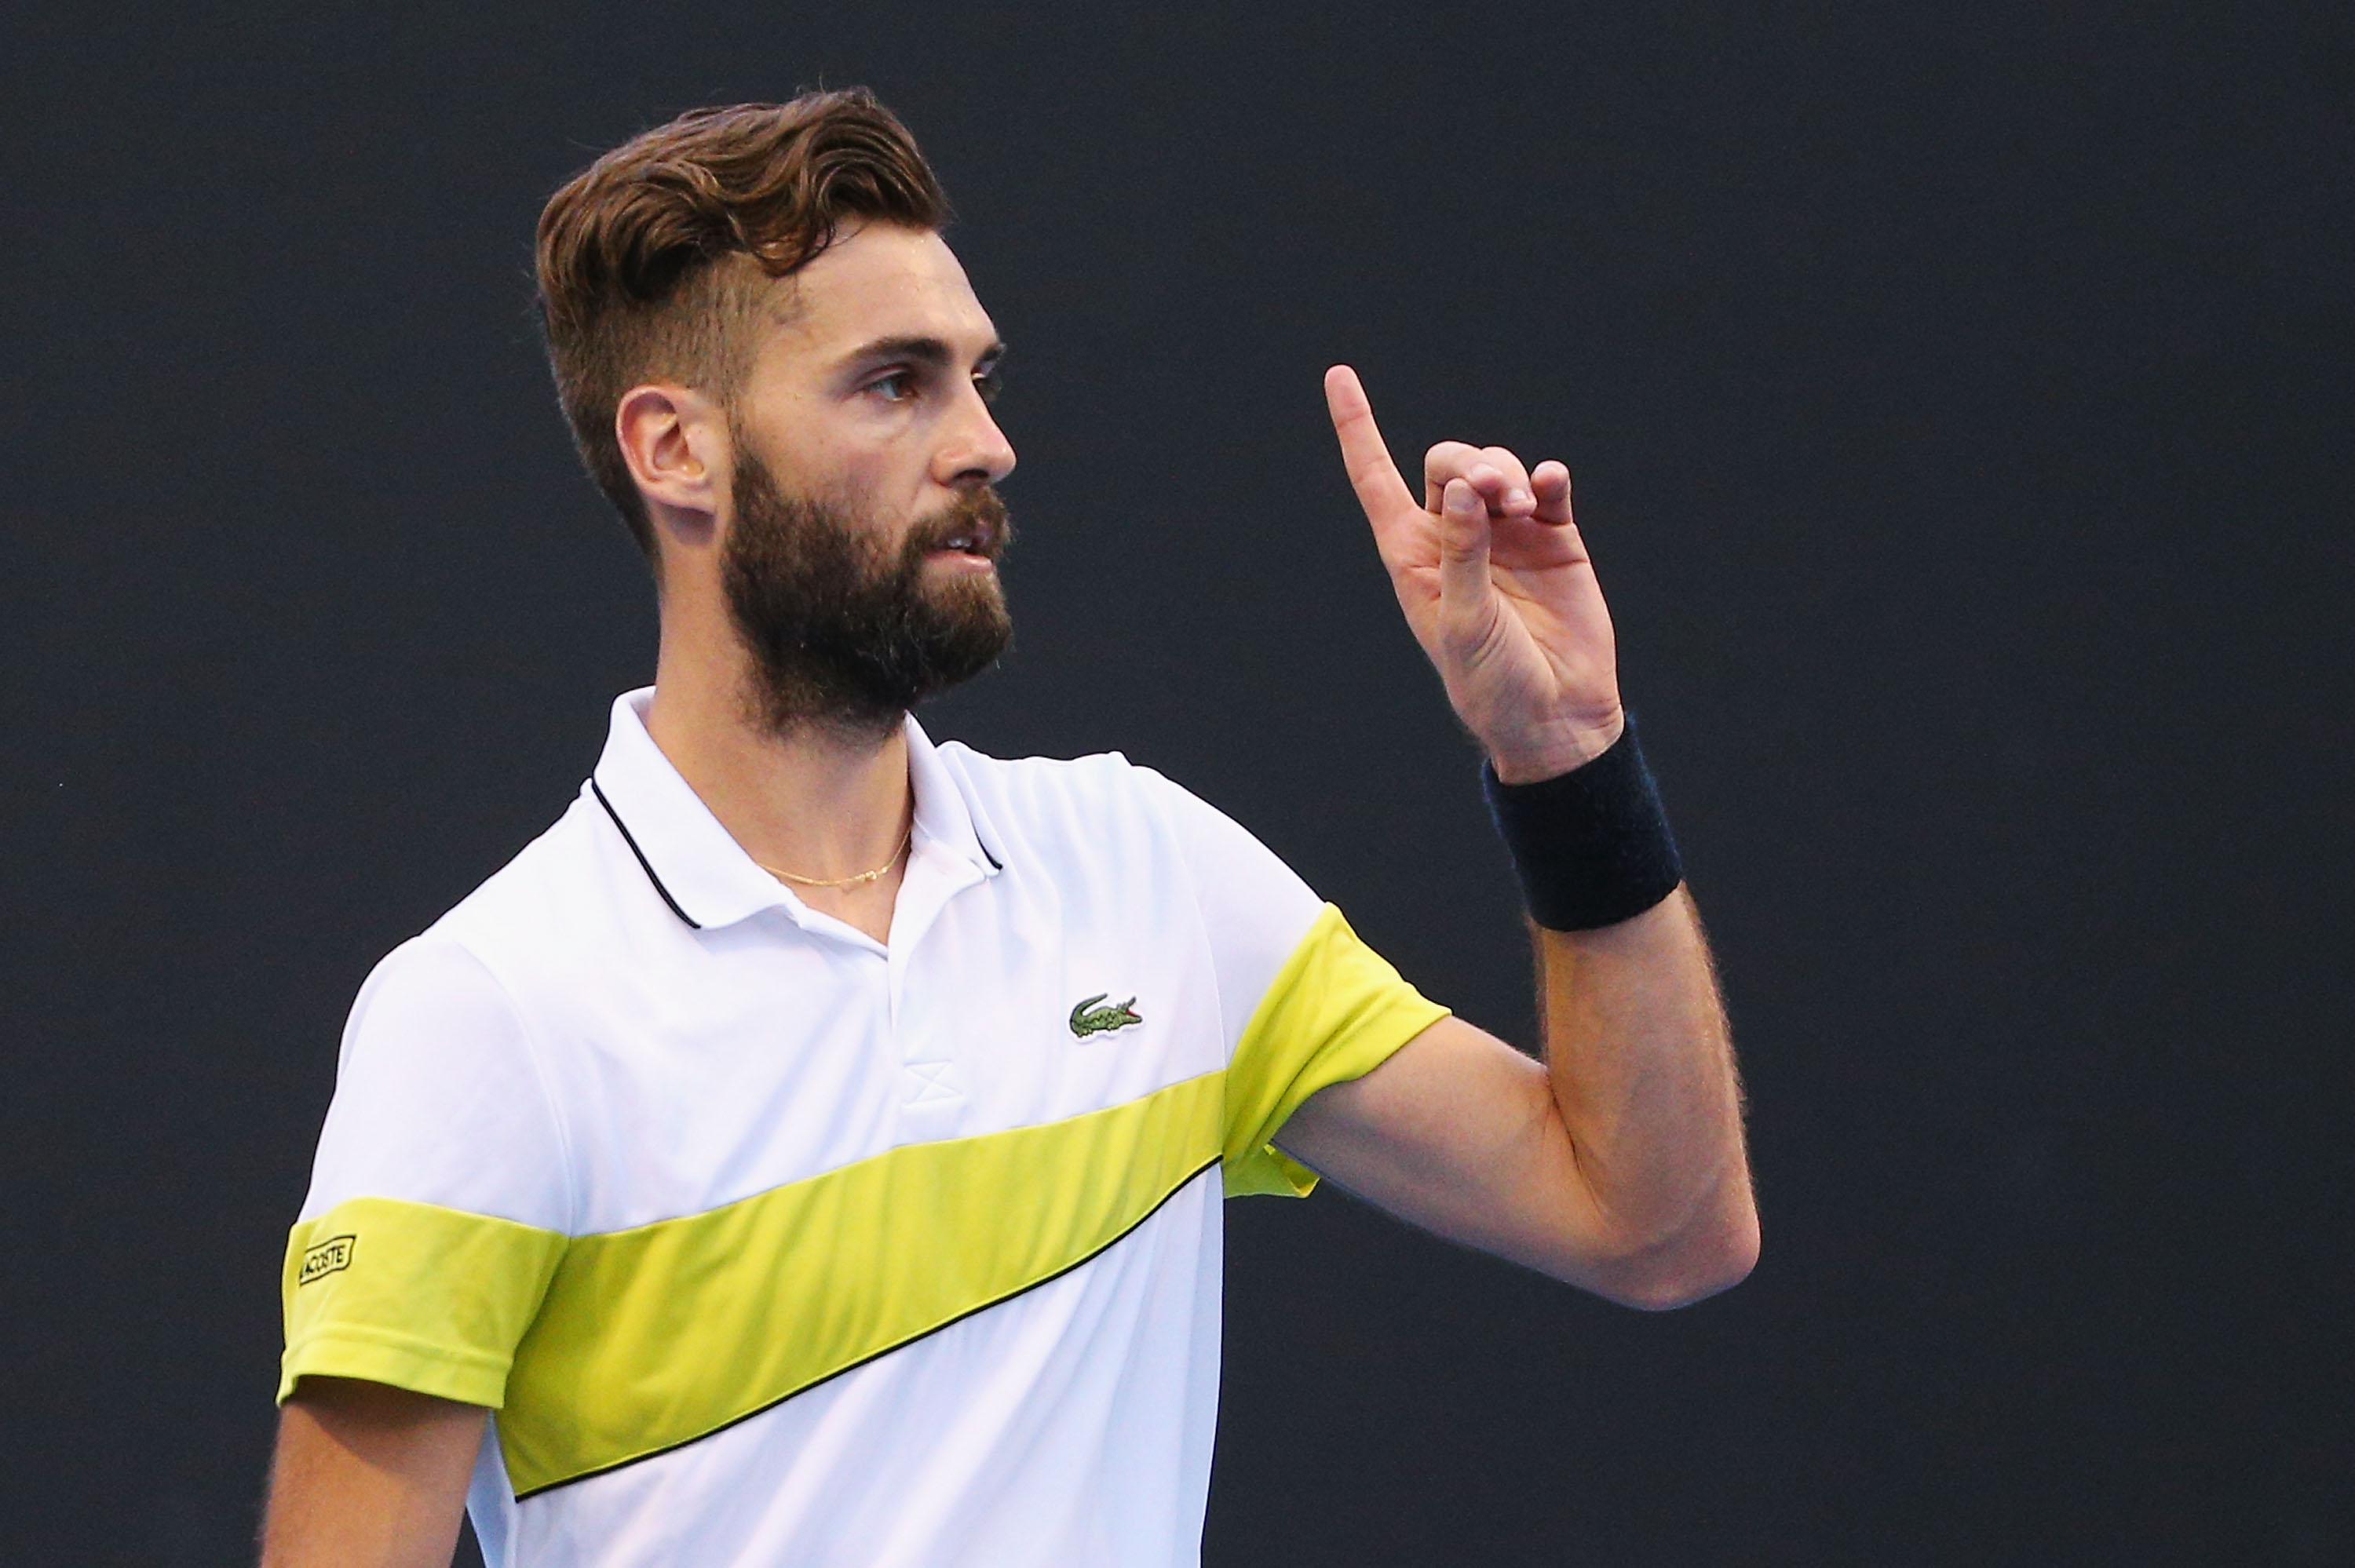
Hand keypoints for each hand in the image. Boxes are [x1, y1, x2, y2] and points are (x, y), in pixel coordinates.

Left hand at [1324, 366, 1624, 782]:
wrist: (1557, 714)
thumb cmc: (1492, 680)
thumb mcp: (1464, 622)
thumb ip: (1462, 553)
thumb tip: (1464, 487)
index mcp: (1414, 555)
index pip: (1376, 479)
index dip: (1357, 428)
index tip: (1339, 375)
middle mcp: (1456, 536)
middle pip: (1448, 463)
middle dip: (1469, 463)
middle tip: (1495, 493)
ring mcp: (1507, 534)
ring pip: (1496, 468)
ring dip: (1506, 473)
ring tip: (1522, 503)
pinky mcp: (1555, 539)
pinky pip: (1547, 486)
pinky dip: (1548, 476)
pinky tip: (1550, 483)